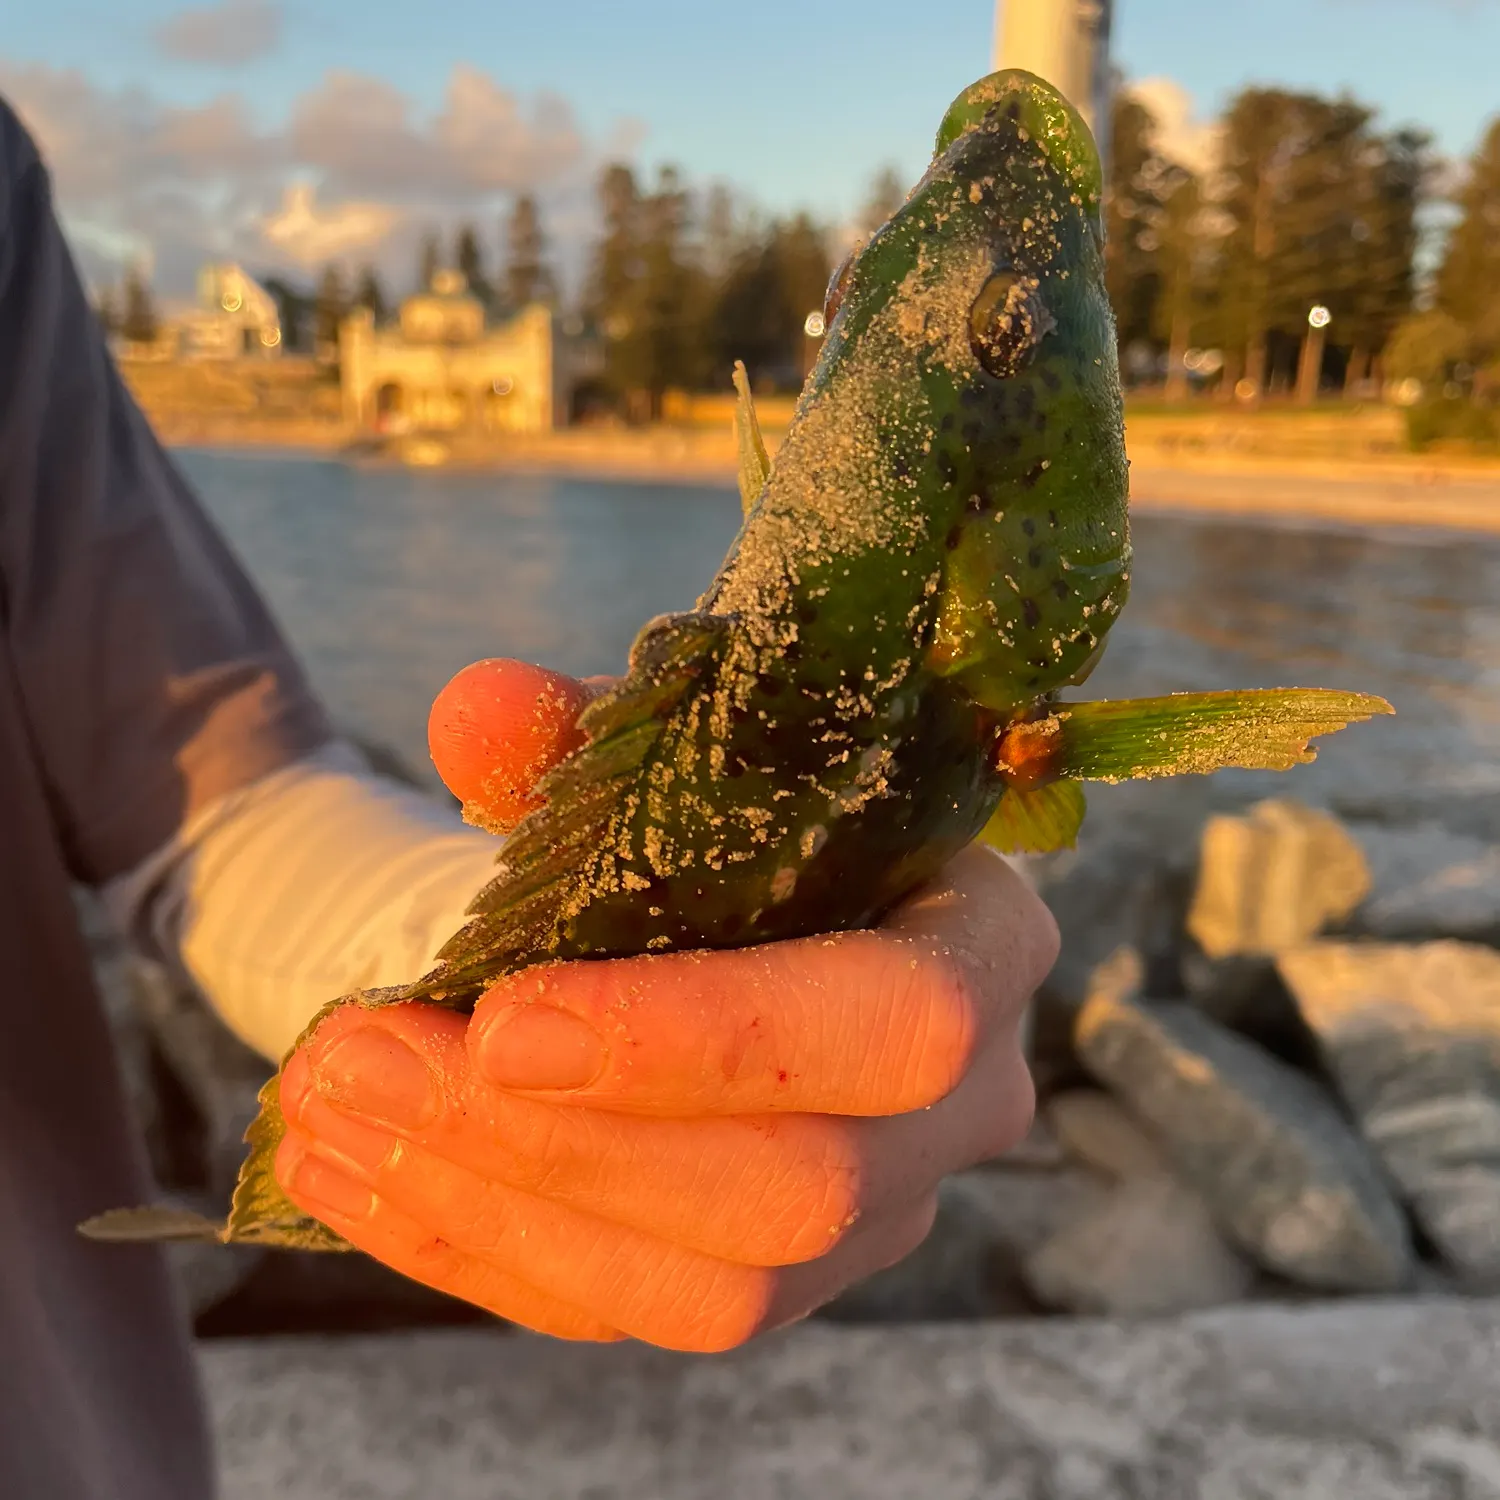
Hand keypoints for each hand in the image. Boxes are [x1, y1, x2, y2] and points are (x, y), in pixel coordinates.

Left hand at [275, 659, 1056, 1349]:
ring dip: (502, 1210)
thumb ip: (577, 731)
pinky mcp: (781, 1283)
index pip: (901, 1021)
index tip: (508, 1018)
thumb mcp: (659, 753)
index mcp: (981, 939)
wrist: (716, 917)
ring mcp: (881, 1216)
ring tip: (333, 1115)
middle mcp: (963, 1106)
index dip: (715, 1038)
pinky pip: (640, 1315)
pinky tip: (356, 1177)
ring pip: (720, 1292)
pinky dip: (482, 1254)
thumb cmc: (714, 819)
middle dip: (568, 1143)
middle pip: (804, 1188)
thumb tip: (479, 708)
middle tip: (368, 1061)